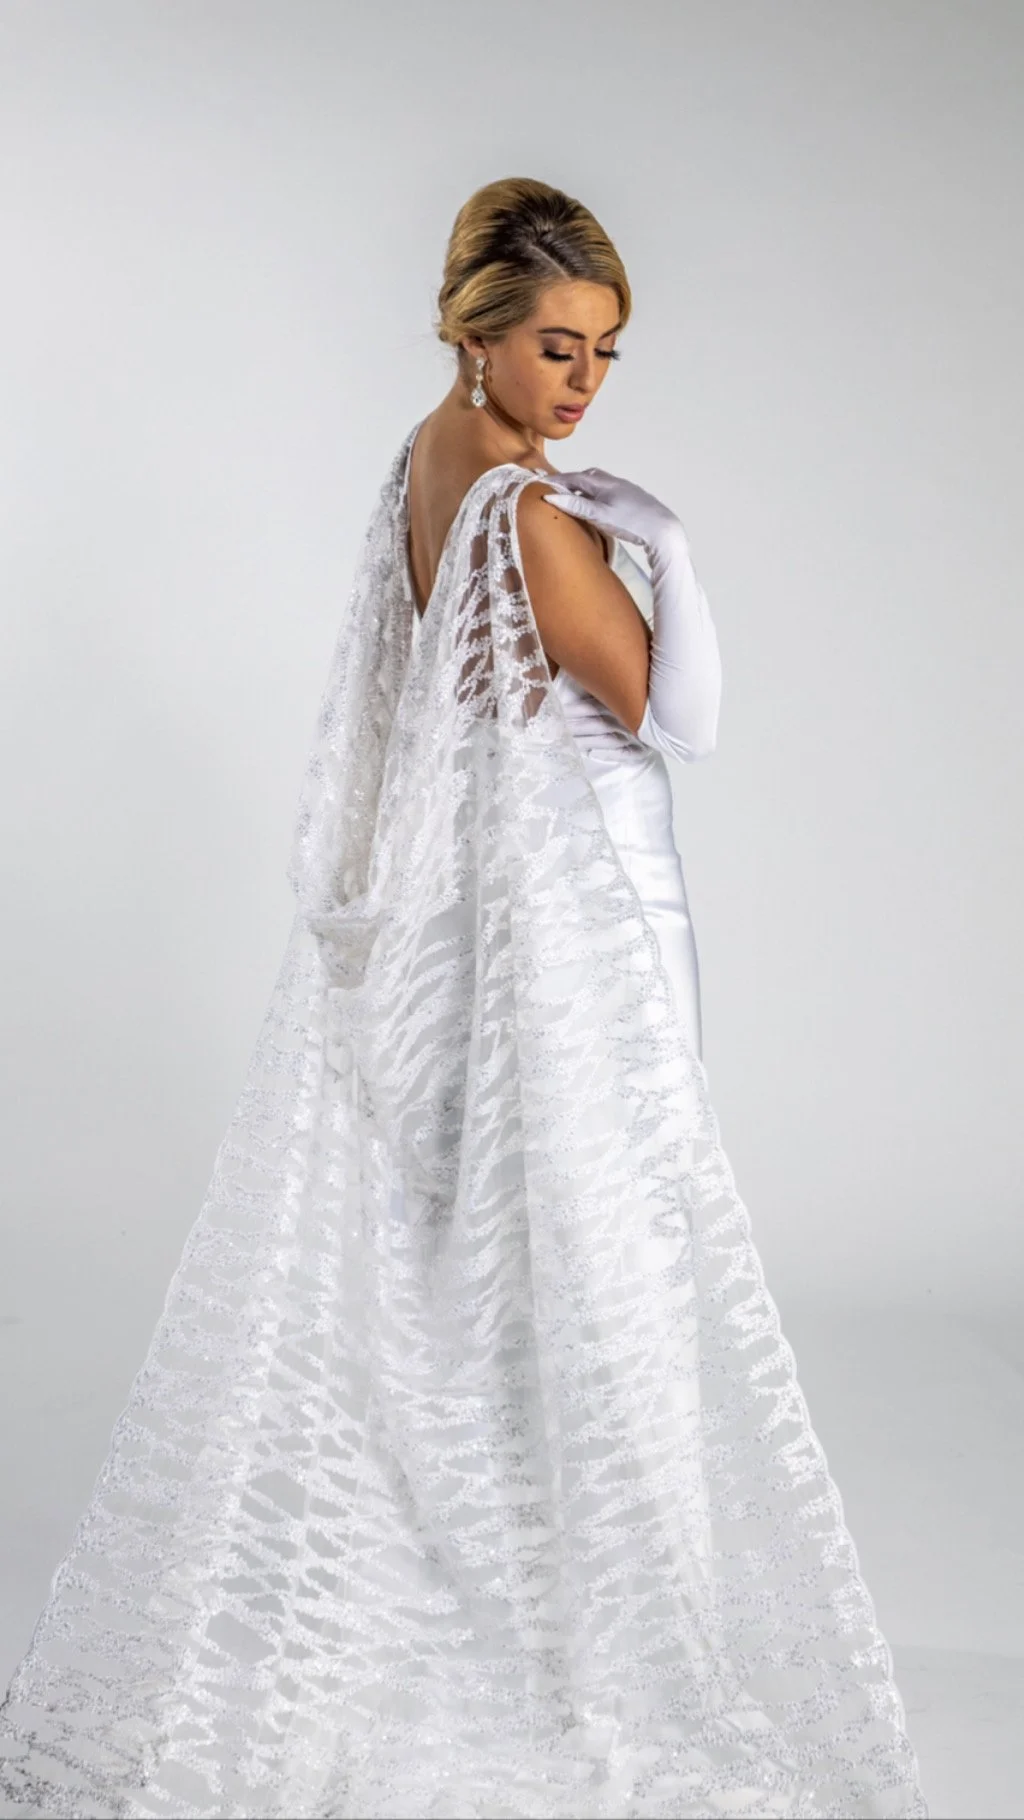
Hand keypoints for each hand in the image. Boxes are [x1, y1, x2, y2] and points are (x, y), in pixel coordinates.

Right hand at [541, 467, 683, 562]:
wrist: (663, 530)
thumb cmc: (632, 523)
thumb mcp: (600, 515)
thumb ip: (576, 506)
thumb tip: (550, 496)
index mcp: (604, 483)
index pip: (575, 477)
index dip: (558, 480)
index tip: (542, 483)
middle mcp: (614, 482)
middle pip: (588, 476)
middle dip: (571, 480)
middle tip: (557, 487)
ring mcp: (625, 490)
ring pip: (600, 484)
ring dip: (585, 487)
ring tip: (575, 496)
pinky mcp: (633, 499)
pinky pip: (608, 491)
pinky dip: (596, 494)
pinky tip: (598, 505)